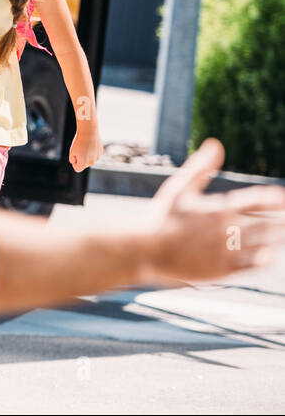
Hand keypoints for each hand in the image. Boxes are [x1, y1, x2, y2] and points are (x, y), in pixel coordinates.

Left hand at [68, 125, 102, 171]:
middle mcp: (91, 162)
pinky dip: (91, 151)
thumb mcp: (72, 151)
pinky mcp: (100, 153)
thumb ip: (72, 159)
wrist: (89, 132)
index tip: (74, 156)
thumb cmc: (79, 142)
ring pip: (89, 159)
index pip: (77, 169)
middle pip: (83, 164)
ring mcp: (97, 158)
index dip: (74, 163)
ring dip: (86, 155)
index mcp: (83, 163)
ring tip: (85, 146)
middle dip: (80, 159)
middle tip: (79, 149)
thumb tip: (75, 162)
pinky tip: (90, 145)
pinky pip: (94, 155)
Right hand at [141, 139, 284, 284]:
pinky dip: (264, 260)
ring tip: (283, 236)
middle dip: (280, 221)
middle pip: (265, 225)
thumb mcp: (177, 188)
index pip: (255, 201)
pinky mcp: (221, 271)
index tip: (281, 198)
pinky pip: (251, 265)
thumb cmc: (160, 217)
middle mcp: (226, 231)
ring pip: (263, 245)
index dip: (272, 199)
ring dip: (277, 240)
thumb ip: (200, 167)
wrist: (144, 250)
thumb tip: (216, 144)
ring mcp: (225, 252)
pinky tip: (271, 256)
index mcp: (218, 209)